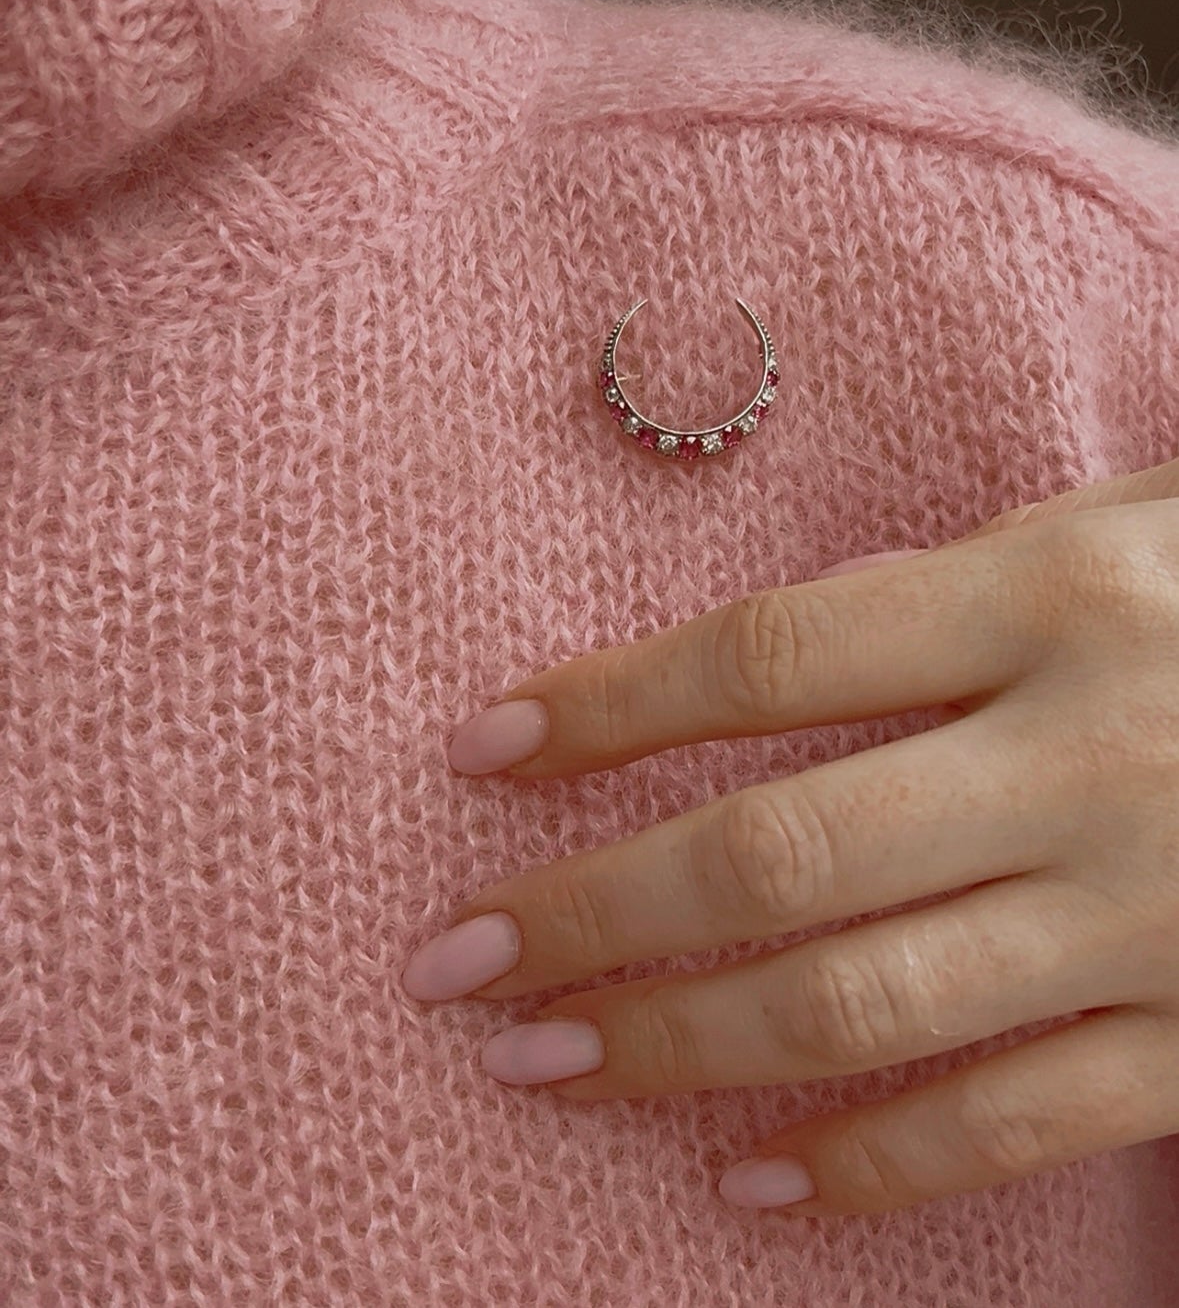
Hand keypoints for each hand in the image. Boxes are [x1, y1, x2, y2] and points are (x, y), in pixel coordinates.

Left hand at [401, 460, 1178, 1218]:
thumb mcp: (1124, 526)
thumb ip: (957, 590)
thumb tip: (744, 670)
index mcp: (1055, 593)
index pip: (773, 653)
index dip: (610, 704)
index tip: (483, 746)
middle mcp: (1088, 752)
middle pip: (783, 851)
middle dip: (593, 912)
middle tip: (458, 960)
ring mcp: (1149, 909)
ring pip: (867, 1004)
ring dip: (680, 1044)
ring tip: (543, 1063)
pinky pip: (1018, 1122)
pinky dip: (875, 1167)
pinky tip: (751, 1182)